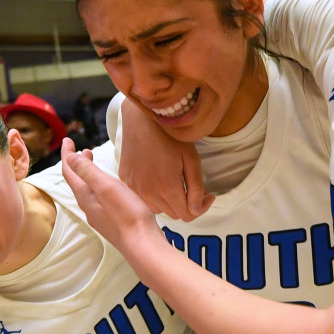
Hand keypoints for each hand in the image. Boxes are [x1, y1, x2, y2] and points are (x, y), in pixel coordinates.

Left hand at [62, 139, 160, 251]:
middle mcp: (89, 207)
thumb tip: (69, 158)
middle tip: (84, 150)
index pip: (69, 172)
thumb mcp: (106, 187)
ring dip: (88, 174)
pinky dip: (98, 186)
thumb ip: (87, 172)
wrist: (143, 244)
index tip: (68, 139)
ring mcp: (100, 216)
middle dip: (77, 164)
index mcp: (85, 196)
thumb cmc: (127, 214)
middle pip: (78, 181)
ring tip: (94, 164)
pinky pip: (98, 198)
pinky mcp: (112, 221)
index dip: (67, 155)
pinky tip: (109, 187)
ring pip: (88, 190)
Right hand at [119, 99, 212, 219]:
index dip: (200, 208)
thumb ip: (196, 188)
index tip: (208, 194)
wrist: (141, 118)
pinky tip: (159, 176)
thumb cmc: (171, 136)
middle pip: (173, 214)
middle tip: (194, 187)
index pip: (187, 216)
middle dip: (186, 204)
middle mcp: (148, 193)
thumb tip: (196, 209)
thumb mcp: (192, 159)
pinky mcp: (126, 180)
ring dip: (169, 201)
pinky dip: (154, 194)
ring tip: (176, 182)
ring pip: (157, 208)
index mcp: (167, 188)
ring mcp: (134, 187)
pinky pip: (143, 196)